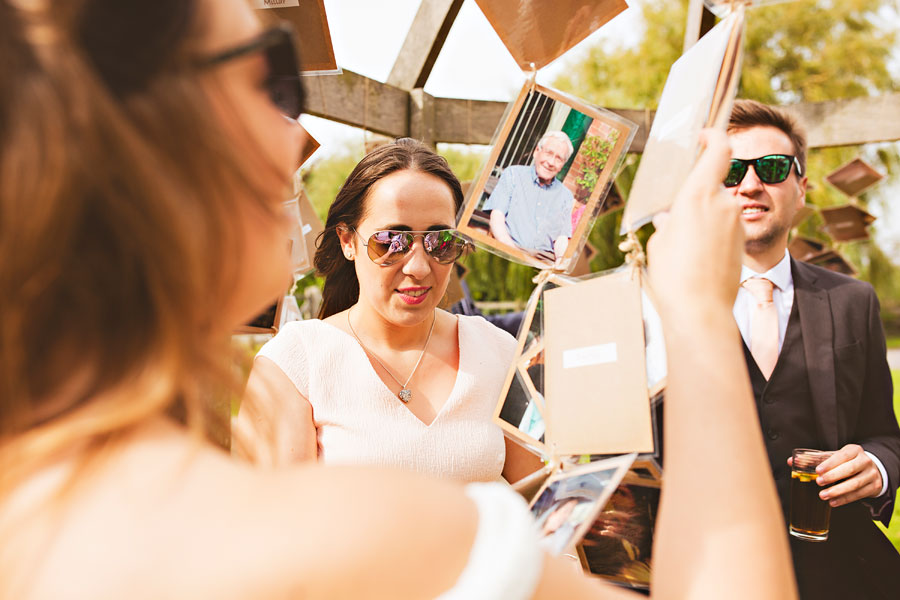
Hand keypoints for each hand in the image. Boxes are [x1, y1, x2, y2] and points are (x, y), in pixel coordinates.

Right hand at [646, 129, 742, 320]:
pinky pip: (725, 228)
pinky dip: (713, 236)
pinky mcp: (742, 241)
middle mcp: (722, 203)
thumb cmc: (675, 276)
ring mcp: (736, 223)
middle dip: (695, 198)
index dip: (714, 136)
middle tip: (676, 222)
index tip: (704, 135)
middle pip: (711, 186)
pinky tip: (699, 259)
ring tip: (686, 249)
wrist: (701, 311)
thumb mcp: (660, 244)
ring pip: (718, 209)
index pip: (718, 150)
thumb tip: (670, 218)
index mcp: (698, 195)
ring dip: (703, 220)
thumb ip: (668, 223)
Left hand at [786, 444, 883, 506]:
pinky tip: (833, 502)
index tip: (818, 470)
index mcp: (854, 450)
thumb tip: (791, 462)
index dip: (830, 463)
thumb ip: (814, 459)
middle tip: (819, 482)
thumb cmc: (846, 462)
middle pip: (849, 470)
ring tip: (823, 495)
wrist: (871, 469)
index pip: (842, 455)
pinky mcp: (874, 487)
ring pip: (855, 484)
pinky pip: (859, 495)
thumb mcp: (834, 457)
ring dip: (838, 491)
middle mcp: (865, 461)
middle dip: (833, 476)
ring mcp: (871, 474)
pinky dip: (845, 499)